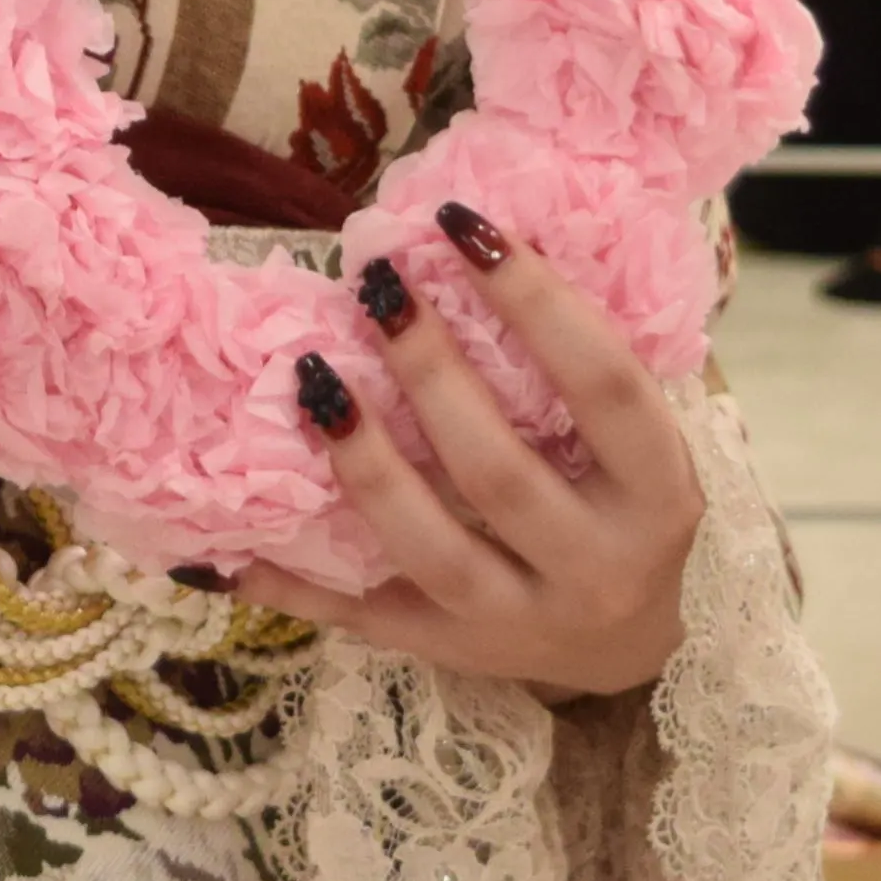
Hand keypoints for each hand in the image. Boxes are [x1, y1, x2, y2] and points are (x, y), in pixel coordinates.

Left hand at [234, 213, 705, 701]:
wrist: (631, 649)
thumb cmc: (624, 507)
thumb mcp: (638, 444)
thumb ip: (579, 367)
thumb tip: (474, 240)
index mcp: (657, 495)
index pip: (604, 386)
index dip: (537, 301)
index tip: (464, 228)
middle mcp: (596, 568)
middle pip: (501, 472)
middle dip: (430, 374)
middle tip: (377, 288)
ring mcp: (519, 622)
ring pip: (431, 548)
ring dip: (365, 463)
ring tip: (314, 380)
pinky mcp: (453, 653)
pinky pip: (361, 619)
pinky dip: (291, 586)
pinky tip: (223, 548)